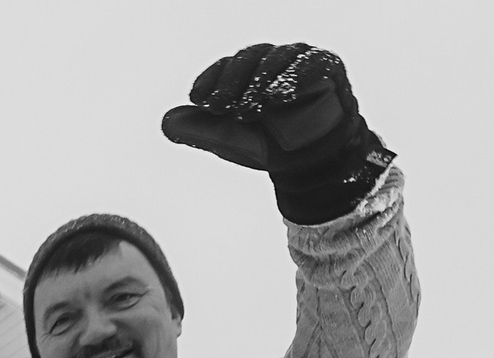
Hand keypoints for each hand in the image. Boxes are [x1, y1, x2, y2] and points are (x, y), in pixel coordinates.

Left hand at [161, 43, 391, 224]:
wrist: (308, 162)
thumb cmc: (268, 143)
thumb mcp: (231, 139)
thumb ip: (201, 129)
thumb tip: (166, 122)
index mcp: (247, 72)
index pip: (227, 66)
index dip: (212, 79)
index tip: (198, 98)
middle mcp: (272, 60)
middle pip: (249, 59)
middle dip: (231, 82)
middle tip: (218, 105)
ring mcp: (300, 60)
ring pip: (277, 60)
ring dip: (259, 83)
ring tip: (247, 110)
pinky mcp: (327, 65)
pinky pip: (311, 65)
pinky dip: (294, 79)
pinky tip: (278, 99)